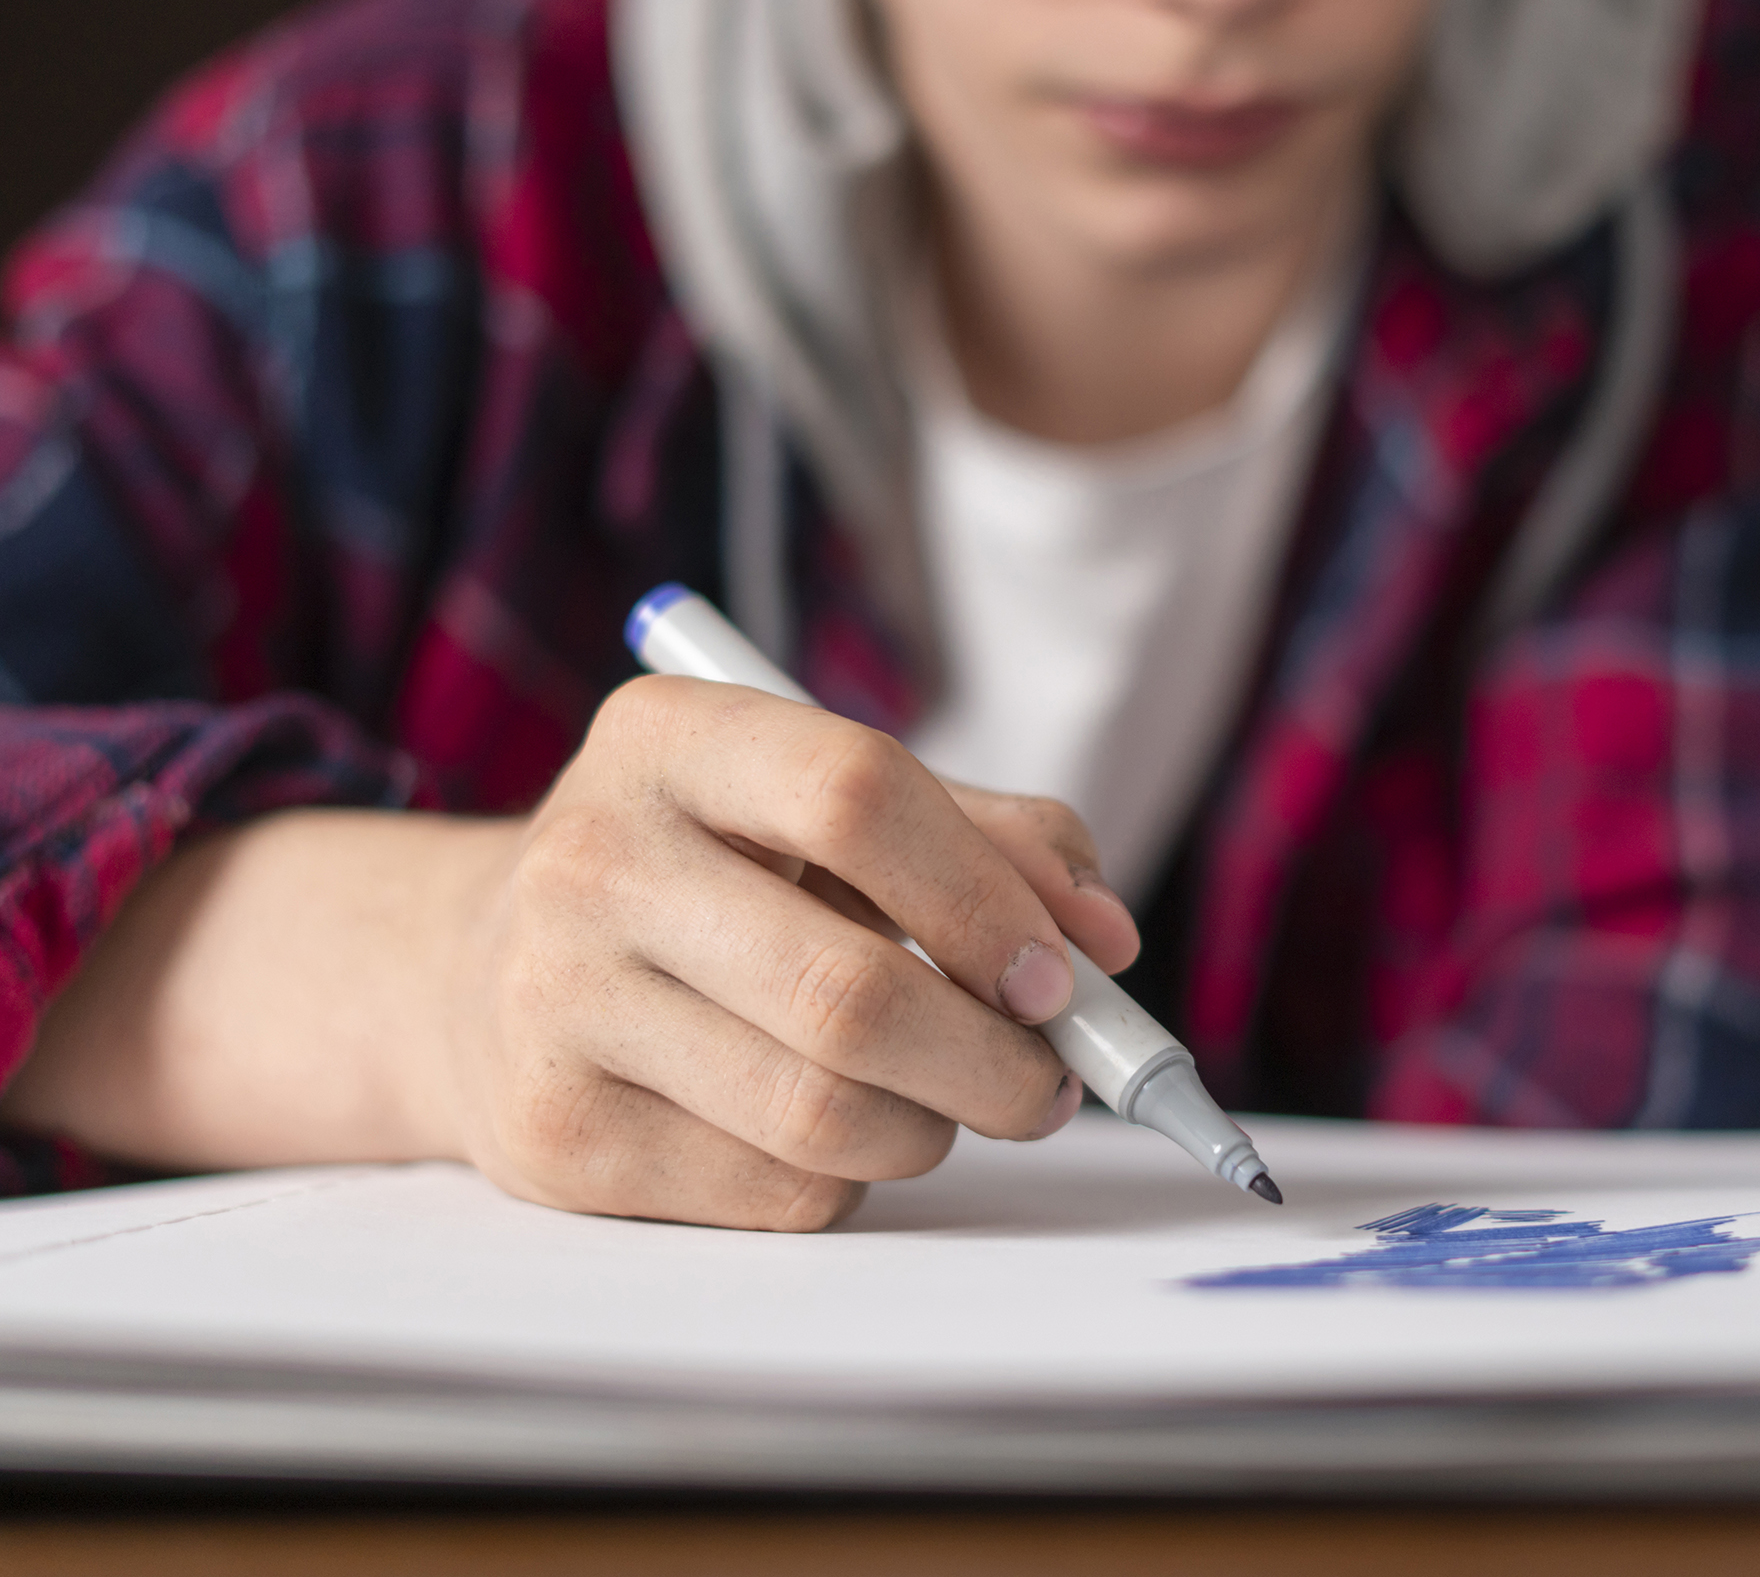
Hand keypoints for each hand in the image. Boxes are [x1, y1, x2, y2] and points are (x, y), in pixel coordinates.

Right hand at [4, 677, 1139, 1231]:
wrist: (483, 973)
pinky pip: (773, 1192)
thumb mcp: (827, 810)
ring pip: (822, 1115)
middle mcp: (591, 858)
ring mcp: (555, 1003)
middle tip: (1049, 1080)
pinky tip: (831, 1136)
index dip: (985, 897)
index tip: (1060, 977)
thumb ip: (992, 842)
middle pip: (849, 991)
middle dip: (993, 1059)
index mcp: (669, 738)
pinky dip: (847, 1181)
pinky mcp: (552, 1136)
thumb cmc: (718, 879)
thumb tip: (1107, 946)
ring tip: (947, 1105)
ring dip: (932, 1131)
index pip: (857, 793)